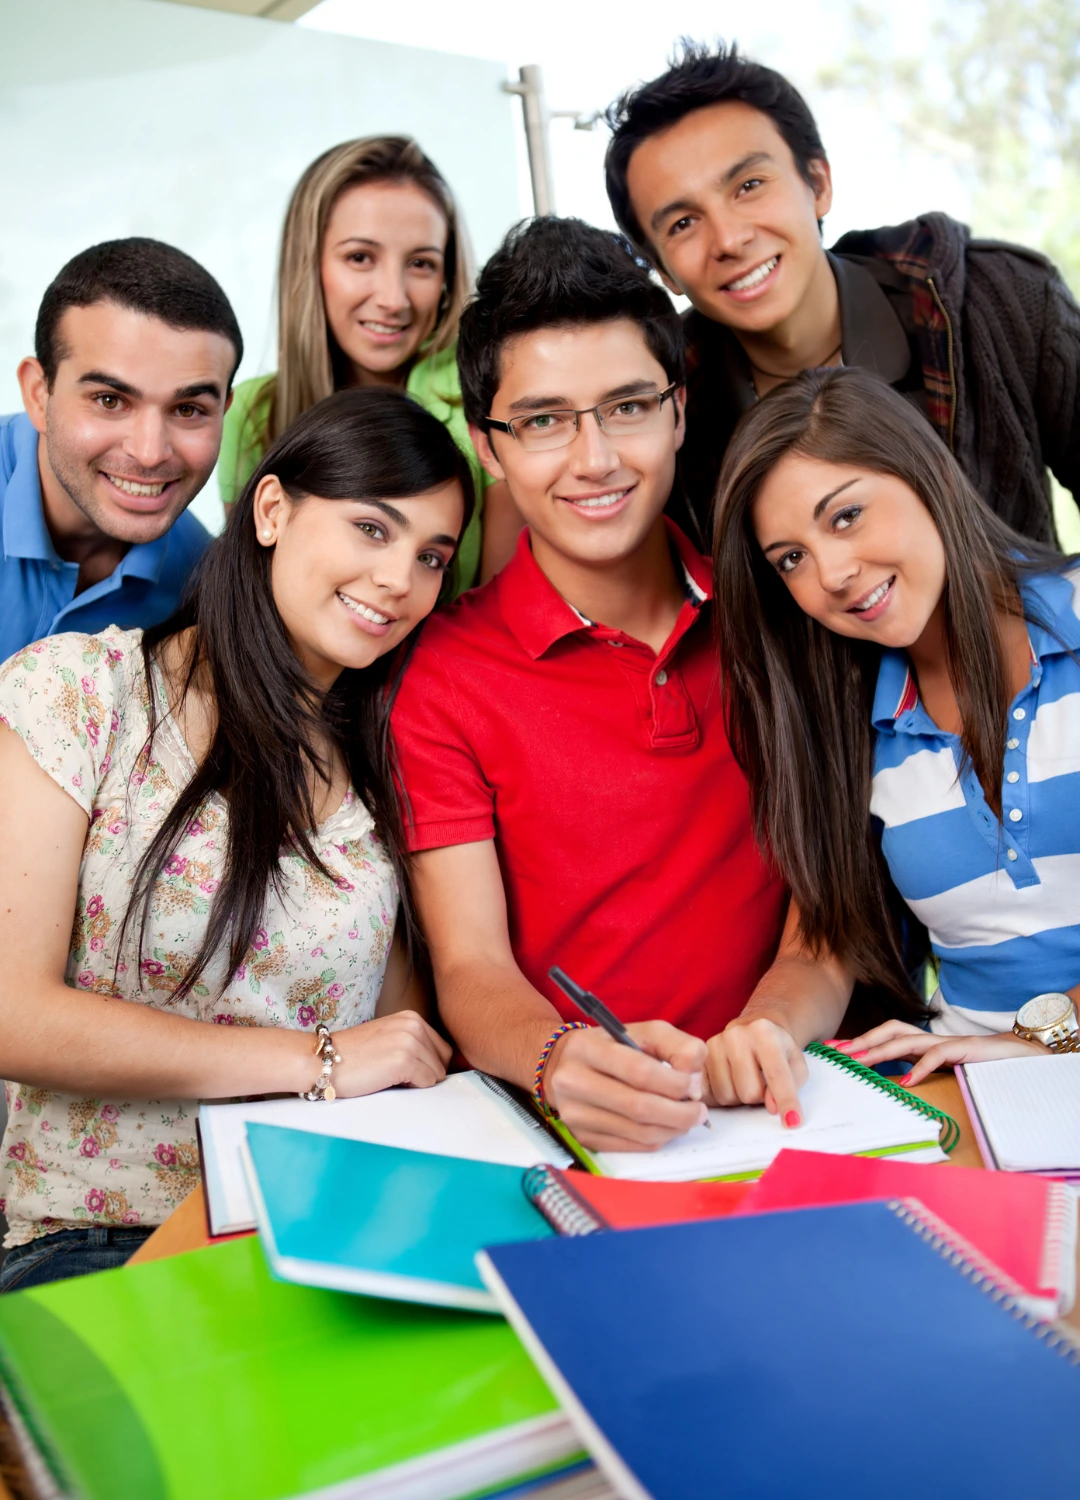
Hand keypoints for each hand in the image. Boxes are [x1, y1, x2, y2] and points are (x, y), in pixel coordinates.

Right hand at [327, 1011, 451, 1096]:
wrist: (321, 1061)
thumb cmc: (352, 1057)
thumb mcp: (389, 1039)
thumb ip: (415, 1045)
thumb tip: (442, 1067)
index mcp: (412, 1018)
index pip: (442, 1049)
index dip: (427, 1065)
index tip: (403, 1068)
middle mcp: (414, 1025)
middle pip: (443, 1061)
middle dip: (425, 1073)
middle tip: (395, 1074)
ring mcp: (410, 1041)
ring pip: (437, 1074)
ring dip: (416, 1082)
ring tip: (388, 1076)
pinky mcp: (404, 1060)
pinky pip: (427, 1083)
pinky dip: (411, 1088)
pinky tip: (387, 1080)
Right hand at [543, 1021, 707, 1152]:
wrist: (562, 1065)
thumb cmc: (611, 1047)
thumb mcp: (644, 1032)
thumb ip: (677, 1046)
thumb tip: (693, 1082)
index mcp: (588, 1048)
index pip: (640, 1072)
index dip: (675, 1083)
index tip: (693, 1086)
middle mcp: (574, 1082)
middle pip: (639, 1107)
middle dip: (680, 1113)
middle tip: (699, 1112)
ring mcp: (574, 1114)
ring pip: (637, 1132)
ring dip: (672, 1129)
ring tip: (686, 1119)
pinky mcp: (581, 1137)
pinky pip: (630, 1146)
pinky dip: (655, 1140)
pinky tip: (664, 1127)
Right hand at [704, 1017, 808, 1125]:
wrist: (752, 1028)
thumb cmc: (777, 1048)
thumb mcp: (795, 1062)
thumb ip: (791, 1085)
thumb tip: (772, 1107)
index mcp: (764, 1032)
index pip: (776, 1074)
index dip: (786, 1101)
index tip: (792, 1123)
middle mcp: (735, 1035)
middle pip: (749, 1092)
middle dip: (759, 1097)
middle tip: (762, 1084)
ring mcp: (714, 1045)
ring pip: (727, 1097)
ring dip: (739, 1098)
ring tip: (745, 1080)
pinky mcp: (700, 1058)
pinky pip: (709, 1095)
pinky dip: (721, 1096)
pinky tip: (729, 1082)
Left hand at [832, 1019, 1043, 1085]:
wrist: (1020, 1056)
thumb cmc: (977, 1064)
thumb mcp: (941, 1068)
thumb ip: (918, 1069)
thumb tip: (892, 1081)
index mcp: (922, 1043)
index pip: (885, 1035)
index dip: (861, 1040)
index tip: (834, 1050)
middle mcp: (930, 1038)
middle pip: (890, 1029)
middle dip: (864, 1039)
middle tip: (840, 1053)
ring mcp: (945, 1041)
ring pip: (906, 1039)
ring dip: (881, 1050)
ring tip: (861, 1062)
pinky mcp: (963, 1048)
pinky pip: (937, 1055)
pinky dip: (920, 1067)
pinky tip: (906, 1081)